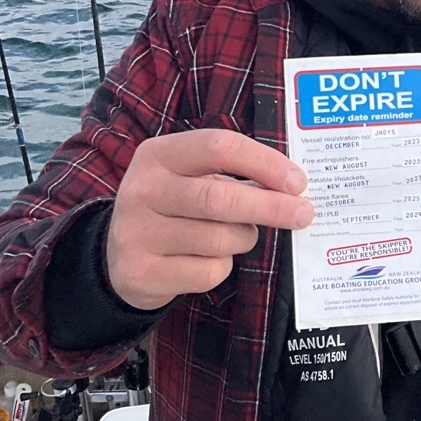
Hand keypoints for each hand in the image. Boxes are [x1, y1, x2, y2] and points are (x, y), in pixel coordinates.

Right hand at [106, 129, 312, 310]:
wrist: (117, 257)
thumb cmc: (172, 210)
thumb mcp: (189, 178)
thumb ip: (232, 175)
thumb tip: (291, 188)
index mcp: (158, 155)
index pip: (218, 147)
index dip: (264, 163)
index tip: (297, 182)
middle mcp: (143, 189)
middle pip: (220, 197)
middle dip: (270, 206)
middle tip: (303, 213)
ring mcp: (137, 232)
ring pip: (219, 239)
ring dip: (243, 239)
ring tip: (237, 235)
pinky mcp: (142, 272)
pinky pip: (207, 272)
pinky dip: (221, 268)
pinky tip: (205, 260)